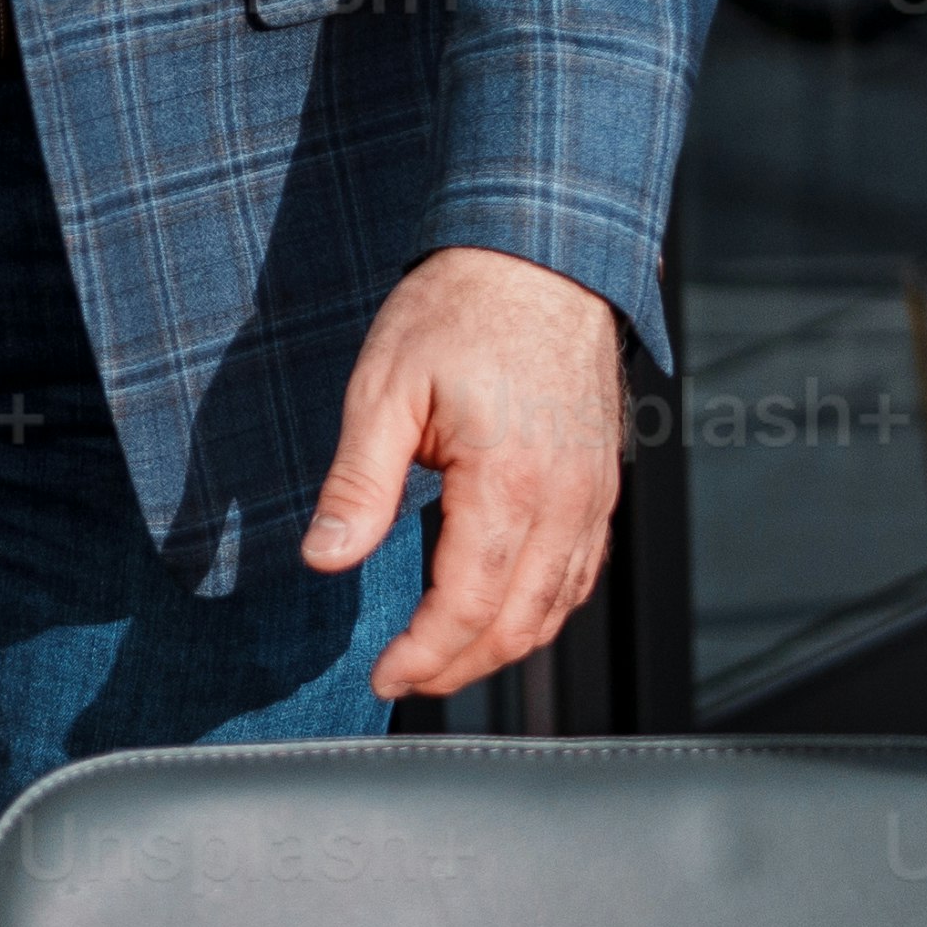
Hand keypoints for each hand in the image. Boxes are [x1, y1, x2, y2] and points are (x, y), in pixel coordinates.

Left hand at [310, 244, 629, 702]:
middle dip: (459, 665)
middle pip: (520, 624)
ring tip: (444, 654)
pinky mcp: (602, 482)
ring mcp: (593, 494)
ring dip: (503, 646)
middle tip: (404, 676)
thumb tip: (323, 558)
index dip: (424, 656)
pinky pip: (583, 572)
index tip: (383, 674)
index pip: (468, 607)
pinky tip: (503, 608)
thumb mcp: (383, 389)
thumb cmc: (462, 306)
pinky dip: (543, 608)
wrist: (539, 250)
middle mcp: (565, 500)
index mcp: (508, 483)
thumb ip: (357, 485)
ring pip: (558, 607)